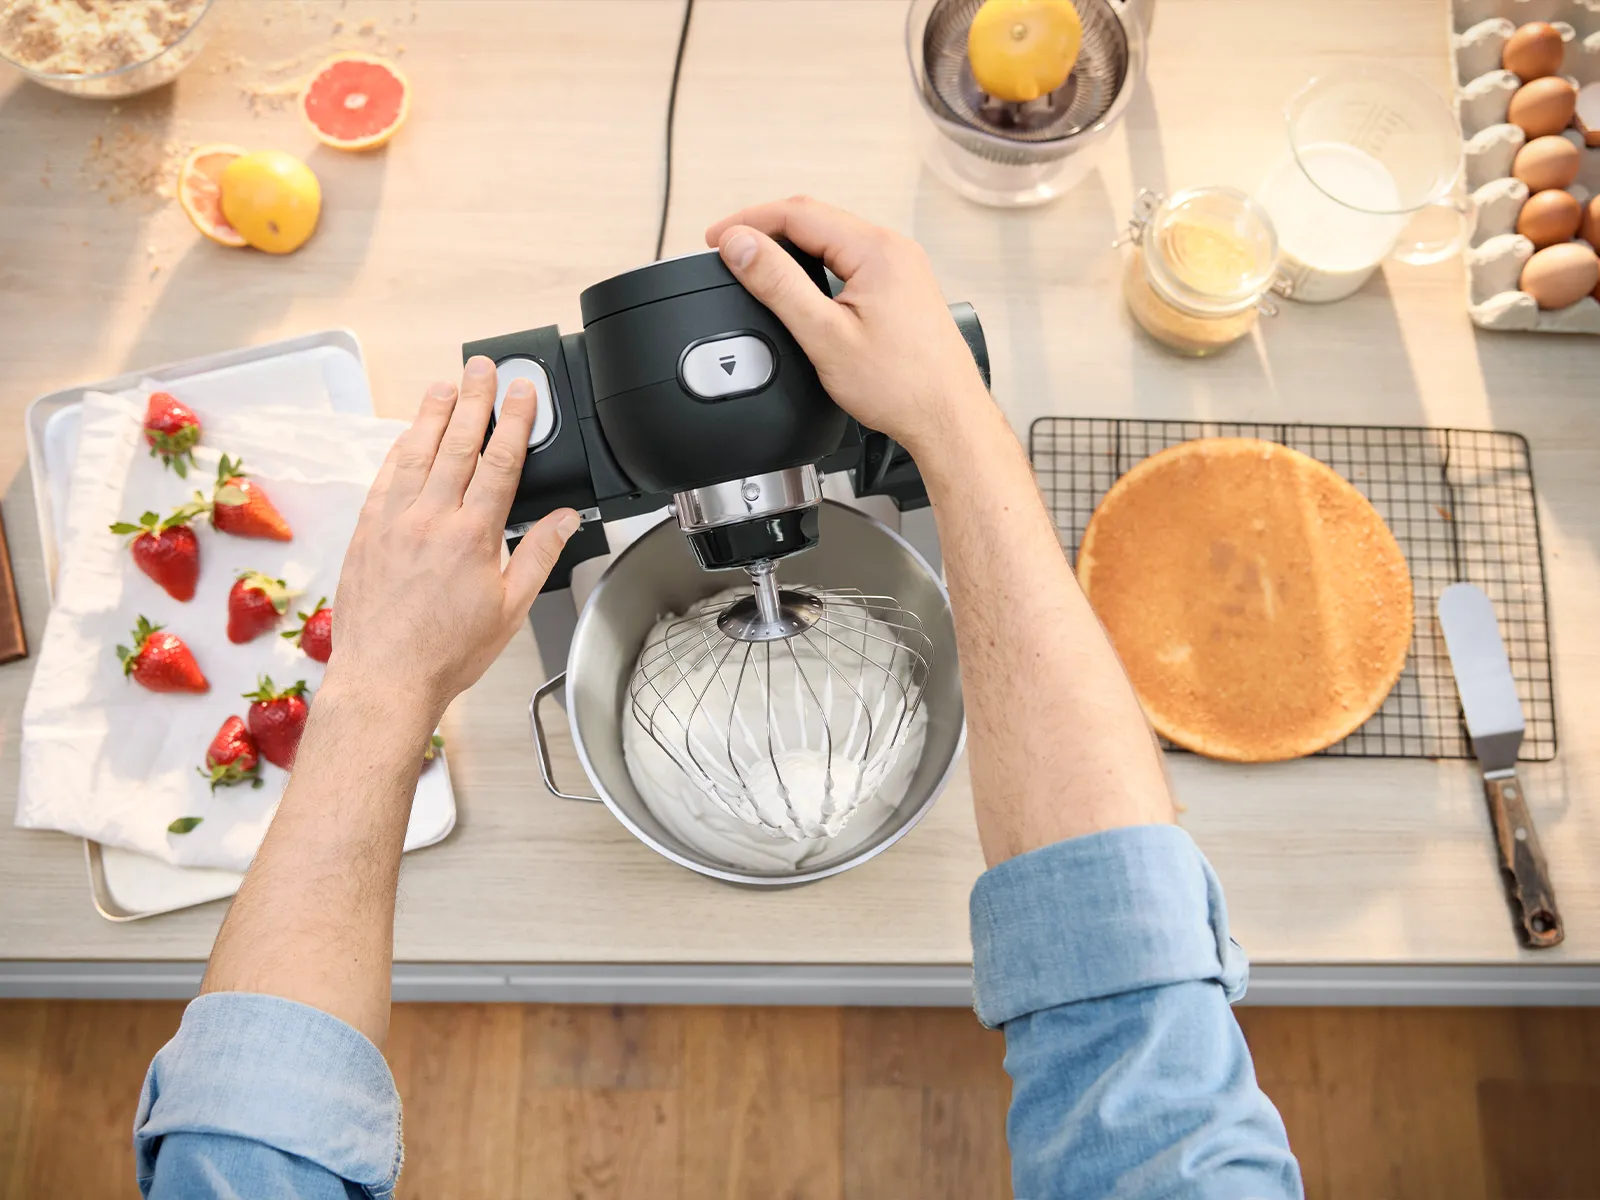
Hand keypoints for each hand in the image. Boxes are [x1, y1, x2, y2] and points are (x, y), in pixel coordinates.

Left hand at [327, 357, 579, 723]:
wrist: (385, 677)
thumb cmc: (447, 652)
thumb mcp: (510, 609)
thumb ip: (537, 555)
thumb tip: (564, 519)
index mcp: (473, 536)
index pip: (500, 462)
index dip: (515, 421)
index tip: (523, 392)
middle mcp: (430, 519)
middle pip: (457, 443)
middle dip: (473, 400)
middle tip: (482, 366)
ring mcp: (393, 521)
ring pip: (416, 452)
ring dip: (432, 413)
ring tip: (444, 384)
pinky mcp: (366, 532)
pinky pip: (385, 477)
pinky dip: (398, 449)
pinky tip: (407, 435)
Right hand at [705, 196, 990, 456]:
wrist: (947, 418)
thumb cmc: (902, 387)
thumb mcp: (825, 335)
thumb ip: (778, 285)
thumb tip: (741, 246)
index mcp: (876, 250)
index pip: (798, 213)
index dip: (749, 221)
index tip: (716, 238)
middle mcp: (894, 250)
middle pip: (816, 219)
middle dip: (766, 228)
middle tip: (728, 247)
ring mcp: (902, 268)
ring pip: (833, 238)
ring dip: (791, 244)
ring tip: (756, 260)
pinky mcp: (903, 288)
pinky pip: (851, 259)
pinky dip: (816, 262)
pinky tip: (800, 281)